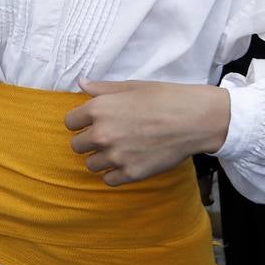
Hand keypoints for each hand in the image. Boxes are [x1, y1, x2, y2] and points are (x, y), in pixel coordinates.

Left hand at [65, 80, 229, 186]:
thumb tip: (81, 84)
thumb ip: (101, 89)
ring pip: (91, 165)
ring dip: (100, 159)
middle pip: (76, 146)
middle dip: (88, 141)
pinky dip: (114, 174)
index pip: (70, 122)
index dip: (80, 122)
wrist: (193, 120)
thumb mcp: (130, 86)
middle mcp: (102, 134)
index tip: (91, 122)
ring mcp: (116, 156)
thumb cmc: (163, 98)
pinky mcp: (131, 173)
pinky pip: (109, 180)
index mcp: (98, 110)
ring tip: (118, 150)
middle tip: (106, 137)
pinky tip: (126, 163)